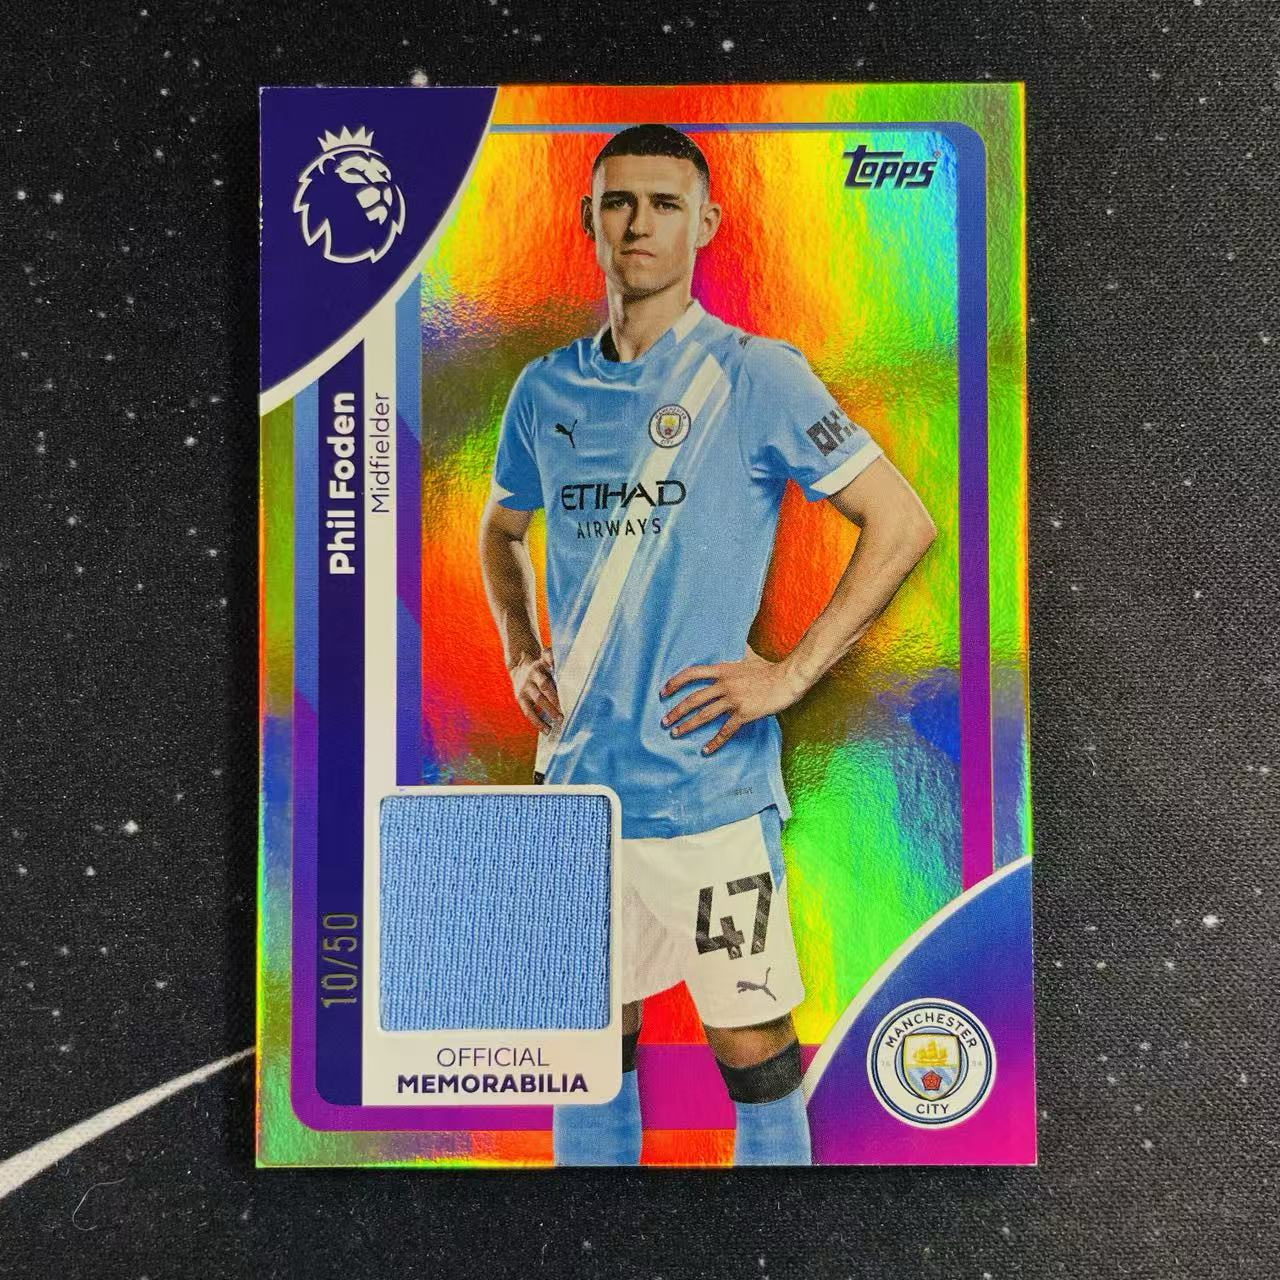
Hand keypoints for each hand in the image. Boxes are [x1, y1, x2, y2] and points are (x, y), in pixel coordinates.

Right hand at [510, 648, 562, 733]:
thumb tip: (568, 658)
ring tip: (560, 720)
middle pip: (545, 686)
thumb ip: (554, 659)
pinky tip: (547, 730)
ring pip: (538, 699)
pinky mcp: (521, 699)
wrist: (519, 669)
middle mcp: (532, 676)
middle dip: (556, 698)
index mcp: (540, 666)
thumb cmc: (542, 667)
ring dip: (549, 710)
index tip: (569, 687)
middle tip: (568, 707)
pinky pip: (528, 712)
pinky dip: (538, 722)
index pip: (549, 671)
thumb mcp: (547, 660)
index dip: (556, 676)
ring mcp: (525, 688)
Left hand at [660, 647, 805, 754]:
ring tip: (676, 734)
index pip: (691, 674)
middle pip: (693, 699)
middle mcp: (724, 685)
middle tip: (664, 721)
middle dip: (676, 711)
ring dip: (688, 726)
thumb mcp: (748, 656)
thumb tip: (735, 645)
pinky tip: (706, 750)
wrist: (788, 678)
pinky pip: (725, 730)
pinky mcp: (744, 713)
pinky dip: (715, 741)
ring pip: (705, 715)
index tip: (663, 692)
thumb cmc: (770, 668)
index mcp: (722, 670)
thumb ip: (737, 653)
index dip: (675, 683)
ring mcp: (734, 700)